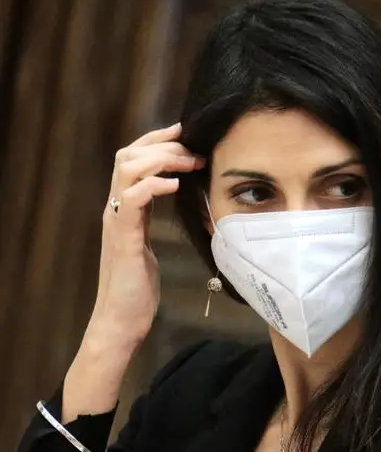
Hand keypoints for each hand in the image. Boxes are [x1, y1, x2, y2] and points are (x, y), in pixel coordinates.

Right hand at [87, 123, 203, 351]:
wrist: (121, 320)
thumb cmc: (137, 287)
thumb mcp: (148, 244)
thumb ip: (152, 220)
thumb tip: (175, 202)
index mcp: (124, 209)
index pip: (132, 160)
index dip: (156, 141)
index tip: (184, 131)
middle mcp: (116, 209)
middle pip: (128, 156)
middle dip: (161, 144)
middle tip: (192, 147)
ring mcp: (118, 222)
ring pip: (128, 170)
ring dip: (161, 160)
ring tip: (189, 163)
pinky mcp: (124, 240)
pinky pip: (133, 200)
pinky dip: (154, 186)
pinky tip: (174, 186)